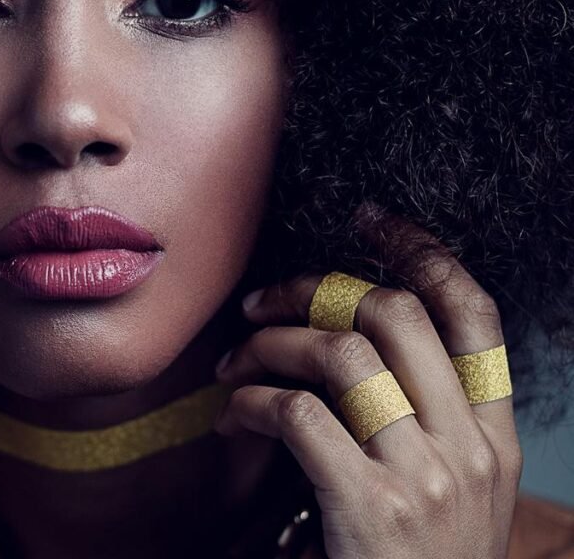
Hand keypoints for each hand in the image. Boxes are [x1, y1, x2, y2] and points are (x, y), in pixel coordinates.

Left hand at [214, 210, 522, 558]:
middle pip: (394, 314)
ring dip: (269, 344)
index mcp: (493, 438)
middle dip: (316, 289)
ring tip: (235, 364)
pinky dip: (252, 401)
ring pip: (338, 354)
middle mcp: (469, 450)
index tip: (371, 220)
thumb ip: (422, 415)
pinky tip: (235, 416)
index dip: (423, 252)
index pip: (474, 314)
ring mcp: (424, 479)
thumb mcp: (449, 490)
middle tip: (263, 300)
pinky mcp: (369, 508)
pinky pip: (297, 414)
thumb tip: (343, 330)